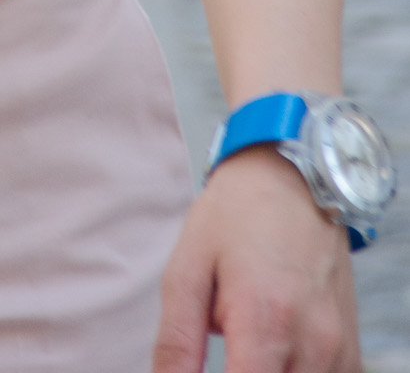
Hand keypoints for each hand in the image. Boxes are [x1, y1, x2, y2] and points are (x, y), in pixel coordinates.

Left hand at [153, 147, 358, 372]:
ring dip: (266, 372)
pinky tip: (274, 345)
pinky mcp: (350, 350)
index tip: (207, 363)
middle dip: (242, 372)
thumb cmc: (235, 215)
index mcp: (265, 322)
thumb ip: (176, 342)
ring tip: (250, 338)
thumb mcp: (187, 268)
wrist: (291, 174)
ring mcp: (337, 349)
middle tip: (229, 339)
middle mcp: (312, 343)